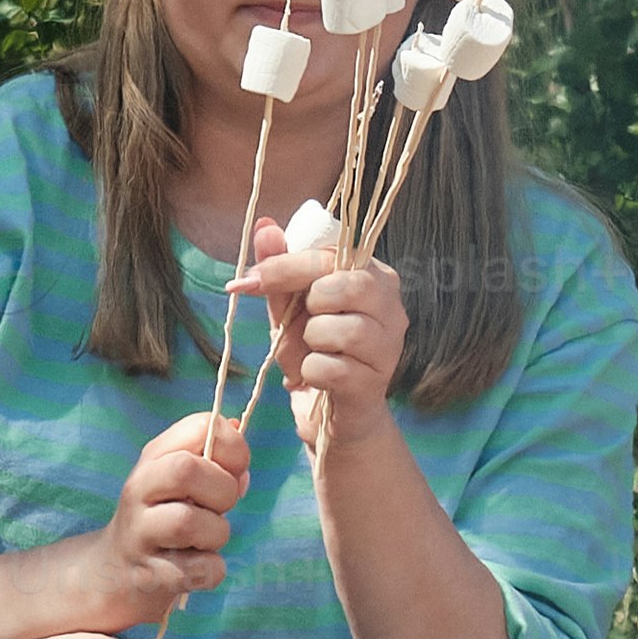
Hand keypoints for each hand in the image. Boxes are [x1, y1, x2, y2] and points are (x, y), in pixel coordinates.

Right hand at [43, 407, 250, 630]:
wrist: (115, 571)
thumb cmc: (164, 517)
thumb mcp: (181, 481)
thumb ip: (216, 464)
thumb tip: (241, 457)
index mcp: (154, 457)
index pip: (200, 427)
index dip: (232, 447)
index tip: (233, 471)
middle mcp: (139, 489)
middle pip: (186, 470)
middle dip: (222, 490)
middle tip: (220, 508)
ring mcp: (139, 533)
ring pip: (189, 523)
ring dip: (216, 533)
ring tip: (206, 540)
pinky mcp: (148, 574)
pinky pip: (199, 570)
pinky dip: (212, 570)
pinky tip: (199, 566)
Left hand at [240, 219, 410, 445]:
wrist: (331, 411)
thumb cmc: (315, 350)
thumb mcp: (289, 307)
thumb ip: (279, 269)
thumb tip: (264, 227)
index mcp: (373, 275)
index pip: (330, 256)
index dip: (284, 266)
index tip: (246, 281)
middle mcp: (391, 305)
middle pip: (343, 286)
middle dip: (307, 305)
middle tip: (299, 322)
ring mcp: (389, 345)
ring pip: (336, 329)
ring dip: (308, 343)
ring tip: (313, 352)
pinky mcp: (376, 381)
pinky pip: (329, 368)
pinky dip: (310, 373)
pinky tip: (318, 377)